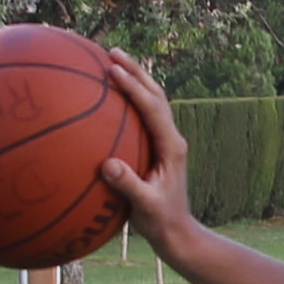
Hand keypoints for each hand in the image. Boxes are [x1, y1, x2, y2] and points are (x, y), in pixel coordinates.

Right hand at [91, 48, 193, 251]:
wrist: (177, 231)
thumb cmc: (161, 221)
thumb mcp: (144, 206)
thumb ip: (128, 185)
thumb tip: (107, 164)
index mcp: (171, 146)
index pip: (152, 107)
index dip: (134, 86)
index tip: (112, 70)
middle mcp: (171, 137)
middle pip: (155, 94)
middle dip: (136, 70)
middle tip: (111, 52)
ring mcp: (166, 141)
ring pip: (152, 101)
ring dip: (135, 79)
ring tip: (111, 62)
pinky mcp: (158, 147)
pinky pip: (142, 115)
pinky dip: (129, 100)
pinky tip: (107, 98)